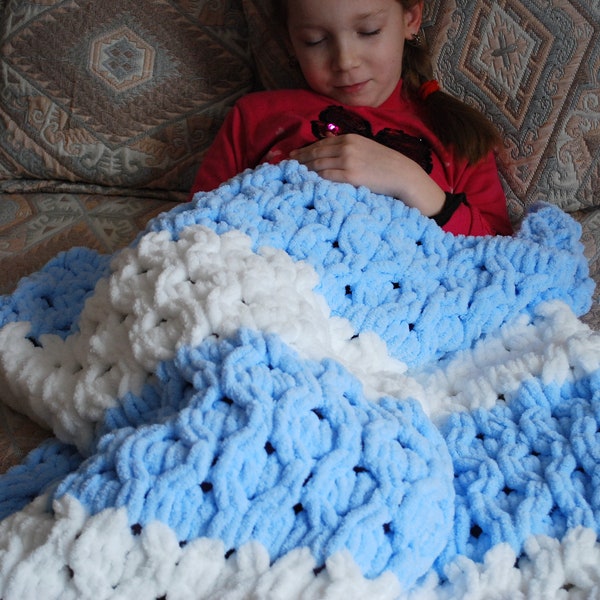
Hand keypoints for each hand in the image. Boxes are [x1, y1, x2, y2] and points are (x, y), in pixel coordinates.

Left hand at [289, 134, 444, 216]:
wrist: (403, 175)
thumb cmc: (386, 165)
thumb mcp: (365, 148)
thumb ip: (346, 145)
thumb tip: (327, 140)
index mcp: (349, 138)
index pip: (320, 144)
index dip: (304, 151)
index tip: (292, 157)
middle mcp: (346, 147)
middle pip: (315, 154)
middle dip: (299, 161)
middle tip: (285, 167)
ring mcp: (348, 161)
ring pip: (318, 165)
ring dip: (303, 171)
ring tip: (291, 176)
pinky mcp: (350, 175)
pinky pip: (326, 177)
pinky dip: (314, 179)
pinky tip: (305, 183)